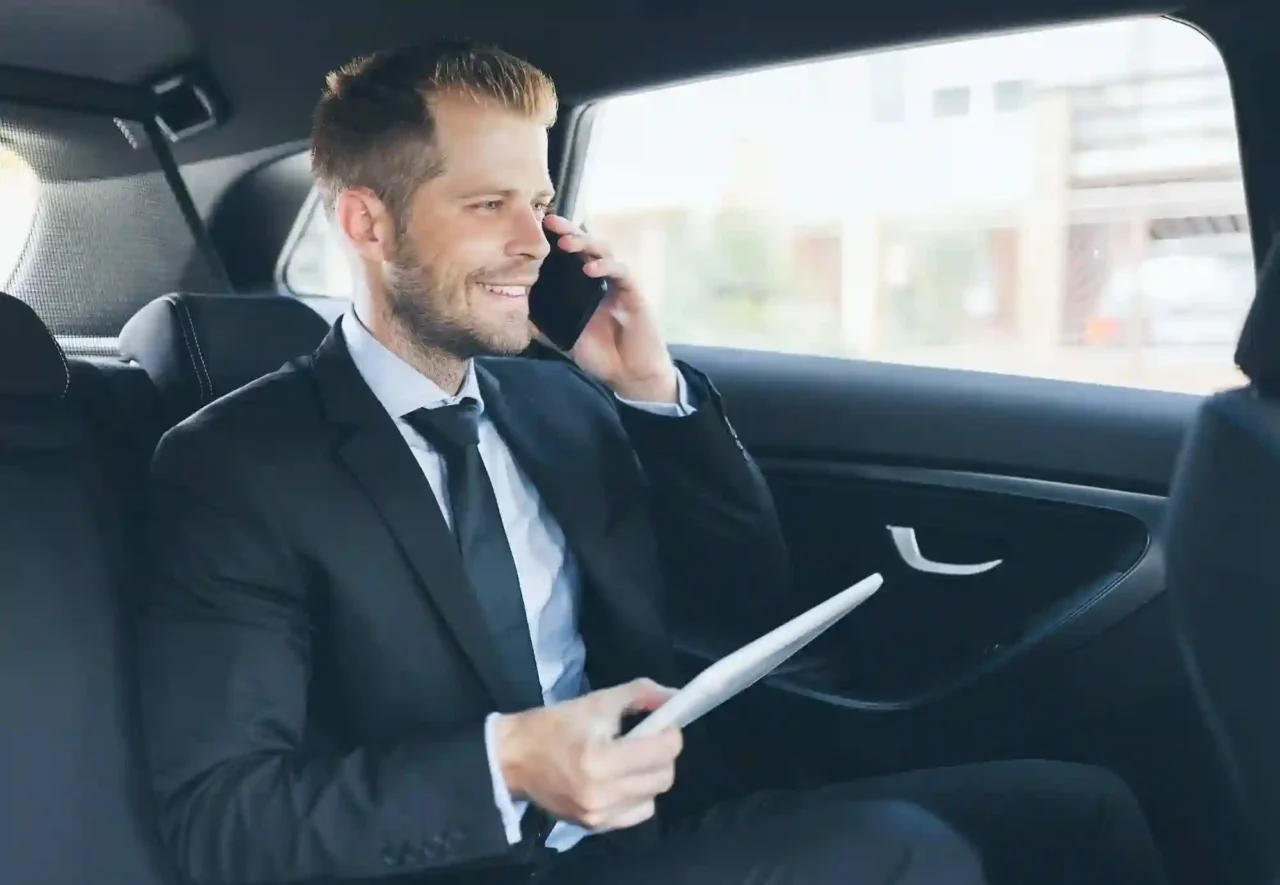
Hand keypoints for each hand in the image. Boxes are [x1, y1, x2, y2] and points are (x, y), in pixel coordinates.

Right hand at [494, 678, 682, 830]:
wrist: (514, 759)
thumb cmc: (555, 725)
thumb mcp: (598, 701)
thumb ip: (641, 694)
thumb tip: (675, 698)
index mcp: (600, 759)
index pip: (663, 751)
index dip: (670, 733)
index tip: (662, 723)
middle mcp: (602, 794)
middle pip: (663, 777)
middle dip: (663, 755)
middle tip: (648, 739)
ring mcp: (599, 815)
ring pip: (654, 797)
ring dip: (651, 776)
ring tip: (631, 760)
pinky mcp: (594, 826)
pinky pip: (636, 813)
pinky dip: (638, 795)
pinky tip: (621, 780)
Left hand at [541, 214, 678, 403]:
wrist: (629, 375)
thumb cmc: (600, 355)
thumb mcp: (563, 337)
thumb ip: (543, 324)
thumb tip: (514, 314)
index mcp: (583, 285)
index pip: (569, 254)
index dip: (554, 239)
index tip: (534, 229)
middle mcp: (601, 278)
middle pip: (585, 244)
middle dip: (567, 230)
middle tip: (548, 222)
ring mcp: (618, 284)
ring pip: (603, 251)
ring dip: (584, 243)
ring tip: (565, 243)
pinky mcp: (634, 294)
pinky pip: (621, 272)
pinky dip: (605, 267)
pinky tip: (590, 269)